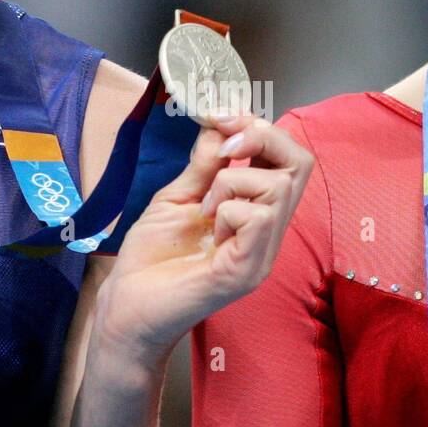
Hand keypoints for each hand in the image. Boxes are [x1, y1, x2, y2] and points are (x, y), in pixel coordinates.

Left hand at [94, 112, 313, 361]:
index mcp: (255, 212)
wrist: (127, 307)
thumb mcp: (178, 196)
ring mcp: (262, 253)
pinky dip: (228, 208)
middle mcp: (267, 232)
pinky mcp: (248, 270)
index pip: (288, 159)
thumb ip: (204, 164)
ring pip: (278, 186)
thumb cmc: (150, 258)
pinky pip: (258, 217)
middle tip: (225, 147)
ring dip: (233, 180)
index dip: (261, 128)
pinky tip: (209, 225)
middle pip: (300, 164)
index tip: (222, 119)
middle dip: (263, 137)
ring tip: (206, 205)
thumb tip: (221, 125)